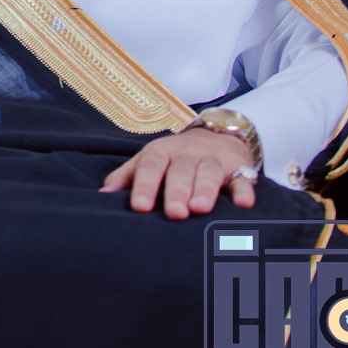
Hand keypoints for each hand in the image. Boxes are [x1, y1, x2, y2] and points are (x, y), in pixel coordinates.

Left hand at [100, 129, 256, 219]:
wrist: (217, 134)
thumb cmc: (173, 157)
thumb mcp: (148, 160)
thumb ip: (126, 177)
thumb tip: (102, 196)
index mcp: (160, 152)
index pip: (150, 167)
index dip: (144, 186)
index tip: (138, 207)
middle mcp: (187, 154)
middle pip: (180, 171)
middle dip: (177, 191)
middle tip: (174, 213)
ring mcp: (213, 160)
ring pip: (209, 173)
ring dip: (206, 190)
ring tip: (200, 208)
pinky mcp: (239, 168)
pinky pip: (243, 178)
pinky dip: (245, 190)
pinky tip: (244, 204)